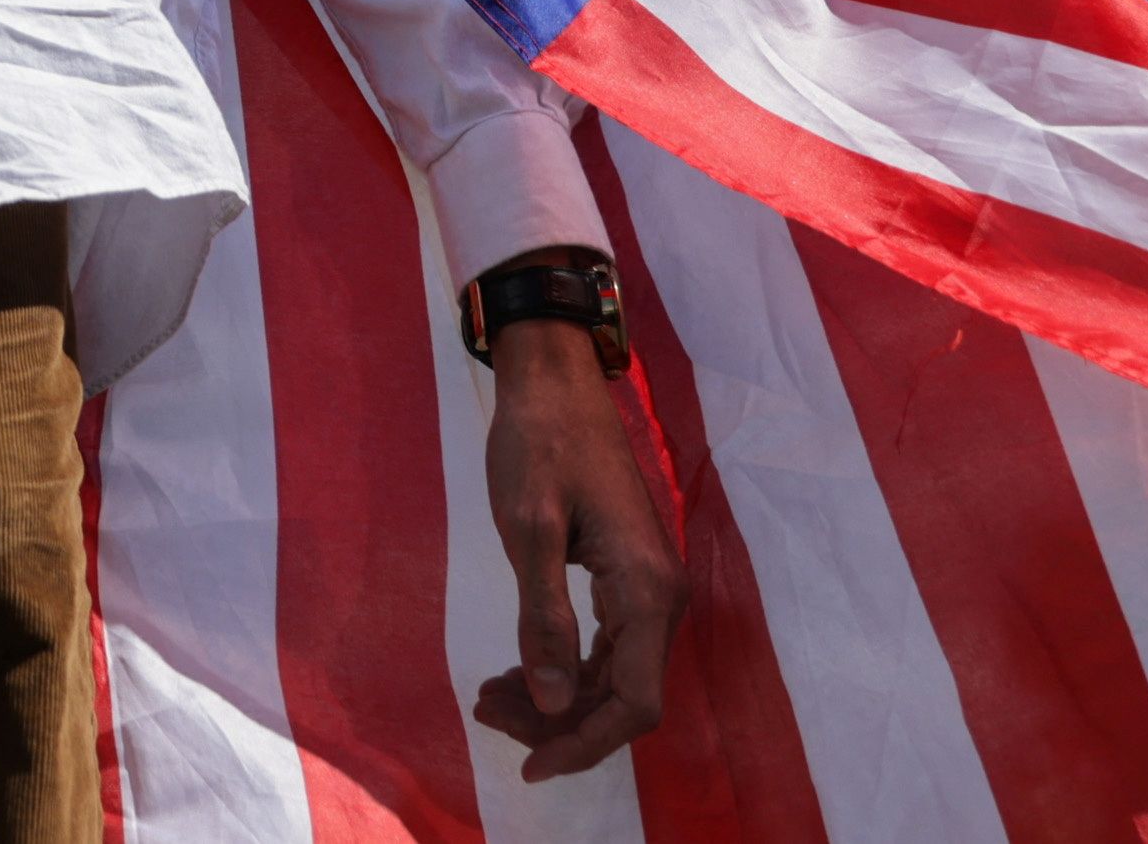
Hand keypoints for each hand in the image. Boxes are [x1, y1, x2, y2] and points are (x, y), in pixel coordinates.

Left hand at [467, 316, 680, 782]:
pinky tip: (517, 670)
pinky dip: (563, 668)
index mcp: (647, 591)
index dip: (584, 745)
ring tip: (488, 696)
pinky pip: (605, 649)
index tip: (528, 766)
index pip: (633, 704)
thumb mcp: (530, 530)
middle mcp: (661, 597)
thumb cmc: (538, 444)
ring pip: (612, 677)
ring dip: (556, 699)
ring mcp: (647, 588)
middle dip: (558, 723)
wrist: (553, 381)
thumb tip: (554, 702)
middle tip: (486, 711)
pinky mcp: (627, 578)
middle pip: (623, 698)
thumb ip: (544, 619)